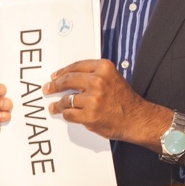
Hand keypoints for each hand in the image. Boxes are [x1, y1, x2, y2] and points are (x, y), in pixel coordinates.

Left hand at [43, 59, 170, 152]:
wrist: (136, 118)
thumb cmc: (124, 99)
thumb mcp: (113, 78)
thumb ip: (94, 74)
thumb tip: (70, 77)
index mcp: (104, 68)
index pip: (76, 67)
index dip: (62, 72)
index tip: (54, 76)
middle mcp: (98, 81)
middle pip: (68, 80)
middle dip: (55, 85)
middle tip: (48, 88)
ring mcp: (93, 99)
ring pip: (66, 99)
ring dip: (58, 104)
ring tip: (54, 106)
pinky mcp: (89, 115)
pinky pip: (69, 114)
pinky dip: (66, 114)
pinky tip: (65, 114)